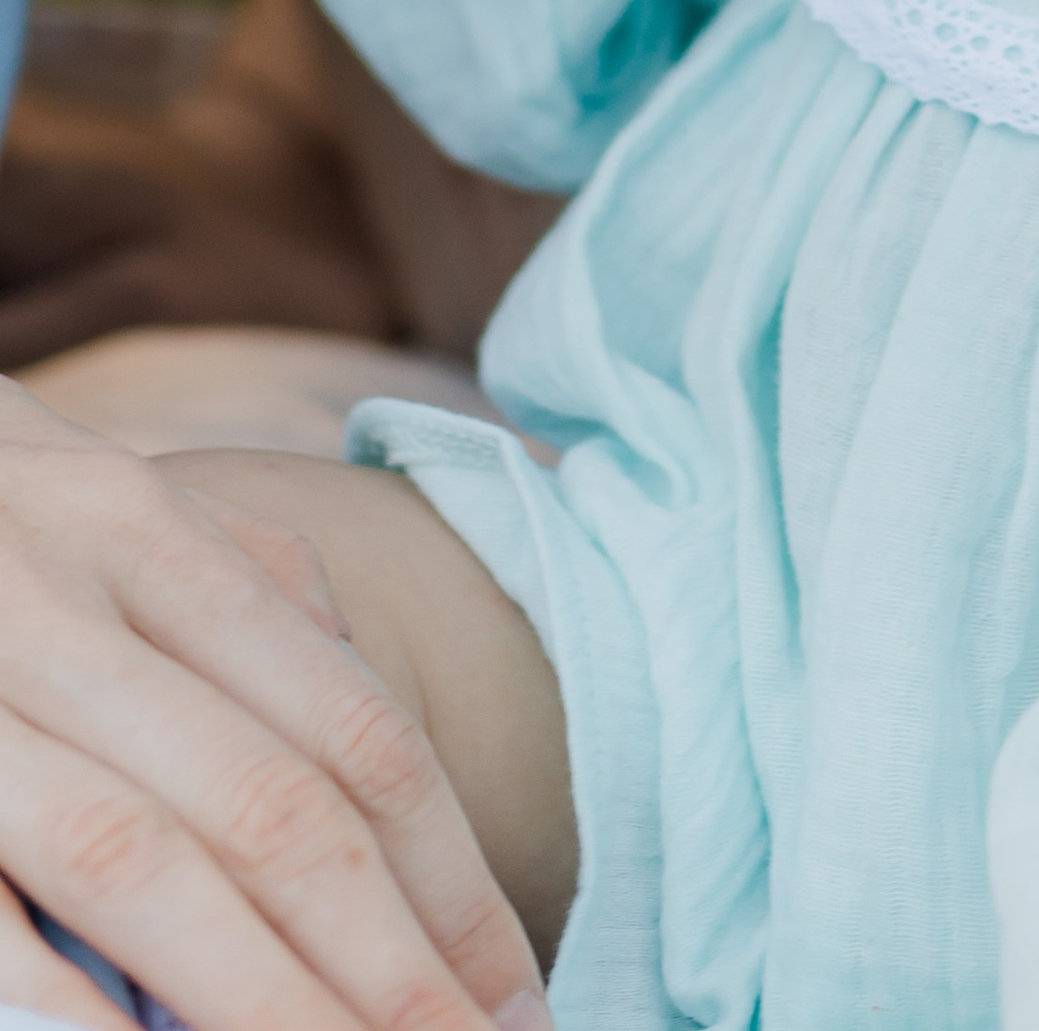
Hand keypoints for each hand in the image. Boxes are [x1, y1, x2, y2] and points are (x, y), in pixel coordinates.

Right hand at [0, 381, 541, 1030]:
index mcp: (158, 537)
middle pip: (274, 810)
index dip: (447, 880)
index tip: (519, 1000)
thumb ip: (257, 612)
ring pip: (145, 863)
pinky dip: (62, 1003)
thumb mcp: (120, 513)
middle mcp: (69, 600)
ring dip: (264, 1002)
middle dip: (386, 969)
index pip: (351, 733)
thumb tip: (386, 774)